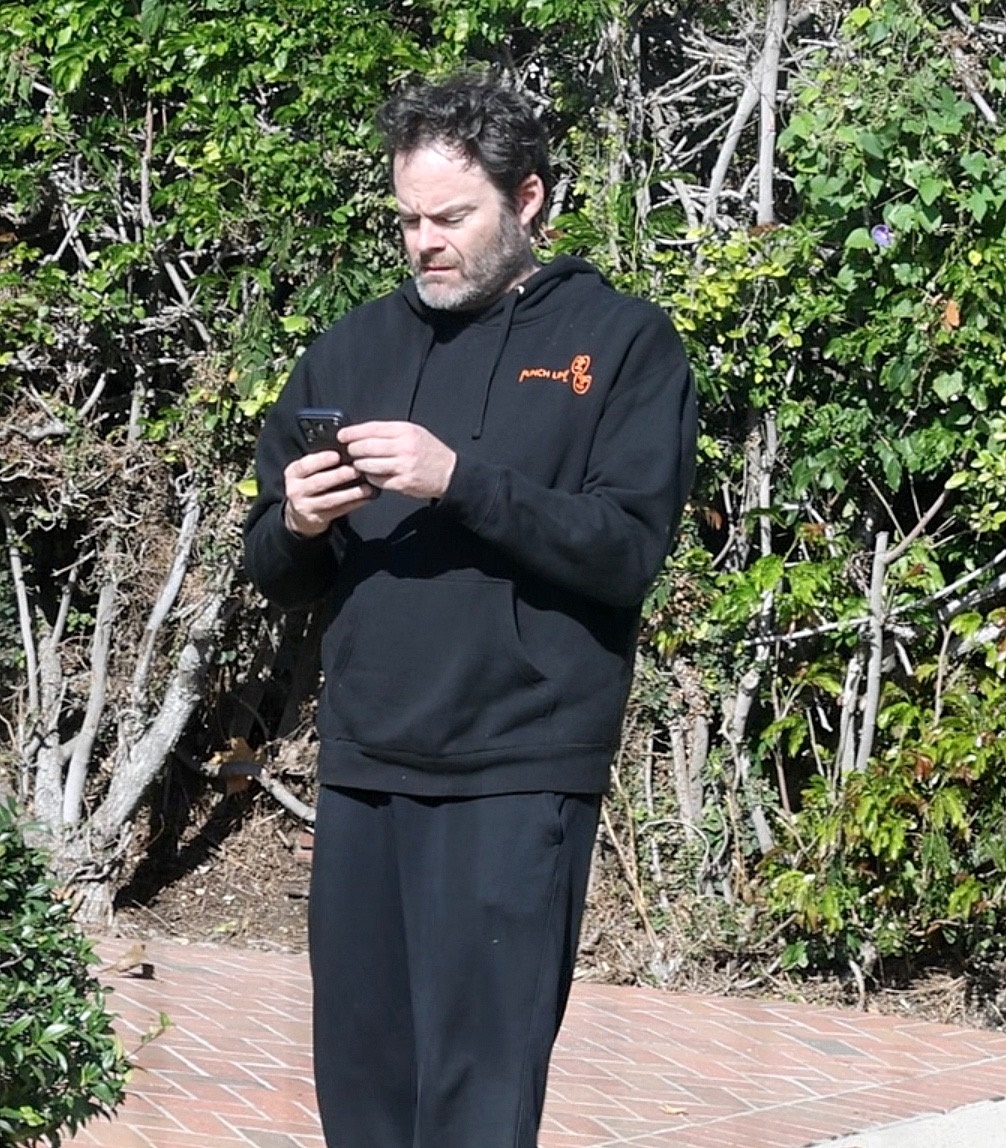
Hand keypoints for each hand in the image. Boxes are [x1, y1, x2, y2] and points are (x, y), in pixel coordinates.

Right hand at [282, 450, 374, 536]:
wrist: (298, 514)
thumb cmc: (307, 485)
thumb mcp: (305, 472)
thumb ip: (319, 463)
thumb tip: (345, 453)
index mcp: (293, 473)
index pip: (305, 465)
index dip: (321, 460)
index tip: (336, 455)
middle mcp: (296, 490)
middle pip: (318, 482)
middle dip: (338, 476)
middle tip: (356, 470)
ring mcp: (305, 506)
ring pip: (329, 499)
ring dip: (350, 494)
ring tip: (366, 488)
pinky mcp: (316, 519)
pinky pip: (337, 511)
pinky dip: (353, 505)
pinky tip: (365, 499)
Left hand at [338, 421, 456, 499]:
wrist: (450, 472)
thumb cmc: (430, 451)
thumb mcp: (414, 432)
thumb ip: (390, 432)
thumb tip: (362, 433)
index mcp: (405, 431)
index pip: (371, 429)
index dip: (353, 432)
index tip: (342, 435)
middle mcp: (404, 447)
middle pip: (366, 447)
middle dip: (353, 450)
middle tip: (350, 451)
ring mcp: (403, 466)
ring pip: (368, 464)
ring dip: (359, 465)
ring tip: (359, 463)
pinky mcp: (402, 482)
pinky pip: (377, 480)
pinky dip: (371, 477)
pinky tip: (372, 475)